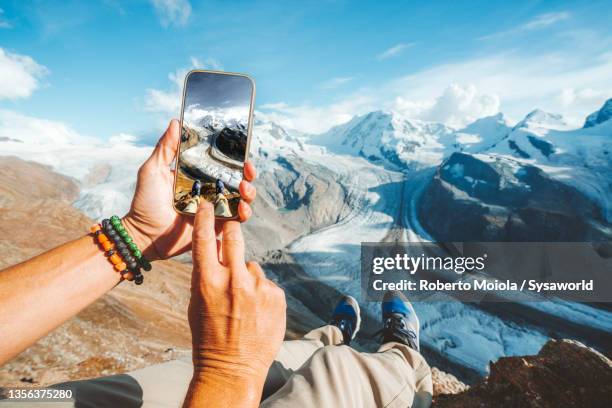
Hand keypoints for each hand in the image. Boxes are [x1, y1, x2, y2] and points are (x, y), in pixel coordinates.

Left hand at [122, 119, 257, 259]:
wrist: (144, 235)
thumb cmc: (145, 202)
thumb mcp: (152, 170)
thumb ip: (165, 148)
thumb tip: (176, 122)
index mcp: (197, 176)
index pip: (222, 164)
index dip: (236, 158)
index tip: (242, 151)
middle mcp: (210, 191)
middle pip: (238, 180)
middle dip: (248, 174)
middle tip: (247, 170)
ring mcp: (215, 210)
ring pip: (242, 199)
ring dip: (249, 192)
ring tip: (244, 189)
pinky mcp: (217, 227)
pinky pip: (237, 220)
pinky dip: (244, 213)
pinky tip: (241, 208)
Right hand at [186, 201, 285, 405]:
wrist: (232, 368)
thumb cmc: (208, 336)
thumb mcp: (196, 303)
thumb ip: (205, 275)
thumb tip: (212, 250)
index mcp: (208, 282)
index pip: (205, 239)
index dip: (205, 217)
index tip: (207, 203)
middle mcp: (234, 280)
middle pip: (235, 238)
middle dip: (232, 231)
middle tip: (232, 229)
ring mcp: (258, 288)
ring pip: (252, 267)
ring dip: (247, 277)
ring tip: (243, 304)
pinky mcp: (276, 296)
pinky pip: (266, 284)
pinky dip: (261, 293)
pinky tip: (256, 312)